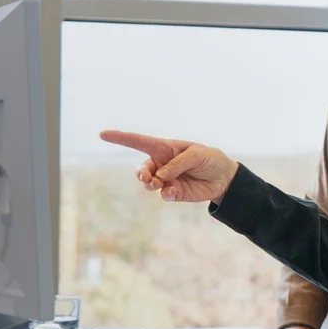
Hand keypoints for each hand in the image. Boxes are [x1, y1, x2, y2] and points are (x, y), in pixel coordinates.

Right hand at [99, 130, 238, 203]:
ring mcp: (166, 179)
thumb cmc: (210, 158)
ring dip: (150, 183)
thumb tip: (161, 176)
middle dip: (141, 173)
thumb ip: (178, 163)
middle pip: (142, 168)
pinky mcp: (174, 193)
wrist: (224, 178)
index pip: (139, 142)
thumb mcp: (196, 154)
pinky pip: (163, 194)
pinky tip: (171, 191)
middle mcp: (162, 163)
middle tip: (147, 177)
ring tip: (157, 183)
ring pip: (149, 183)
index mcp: (165, 148)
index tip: (103, 134)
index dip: (121, 138)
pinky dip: (165, 193)